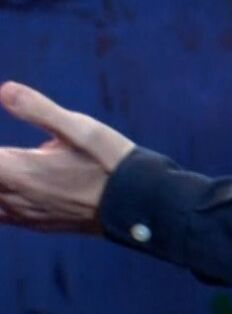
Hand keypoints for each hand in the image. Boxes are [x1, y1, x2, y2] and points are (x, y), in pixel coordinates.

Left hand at [0, 81, 137, 234]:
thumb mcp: (81, 128)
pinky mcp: (36, 224)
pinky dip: (2, 200)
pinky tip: (12, 190)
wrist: (137, 204)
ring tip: (13, 168)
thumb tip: (5, 89)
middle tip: (11, 155)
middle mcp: (15, 197)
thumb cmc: (110, 161)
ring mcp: (24, 214)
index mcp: (20, 171)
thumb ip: (38, 109)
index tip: (8, 148)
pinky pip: (2, 216)